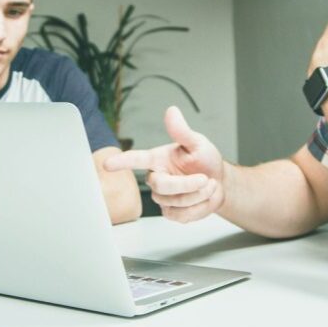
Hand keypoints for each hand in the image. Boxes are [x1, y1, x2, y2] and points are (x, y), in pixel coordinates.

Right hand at [103, 106, 224, 222]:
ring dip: (198, 195)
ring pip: (175, 202)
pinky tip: (203, 198)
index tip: (107, 164)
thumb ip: (182, 131)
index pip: (136, 159)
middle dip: (187, 185)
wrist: (220, 183)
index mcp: (158, 159)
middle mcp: (157, 178)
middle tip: (205, 178)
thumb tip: (171, 111)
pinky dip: (199, 208)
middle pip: (161, 186)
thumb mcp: (197, 143)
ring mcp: (162, 198)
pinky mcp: (170, 213)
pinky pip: (181, 215)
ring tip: (208, 184)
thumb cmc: (205, 160)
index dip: (122, 161)